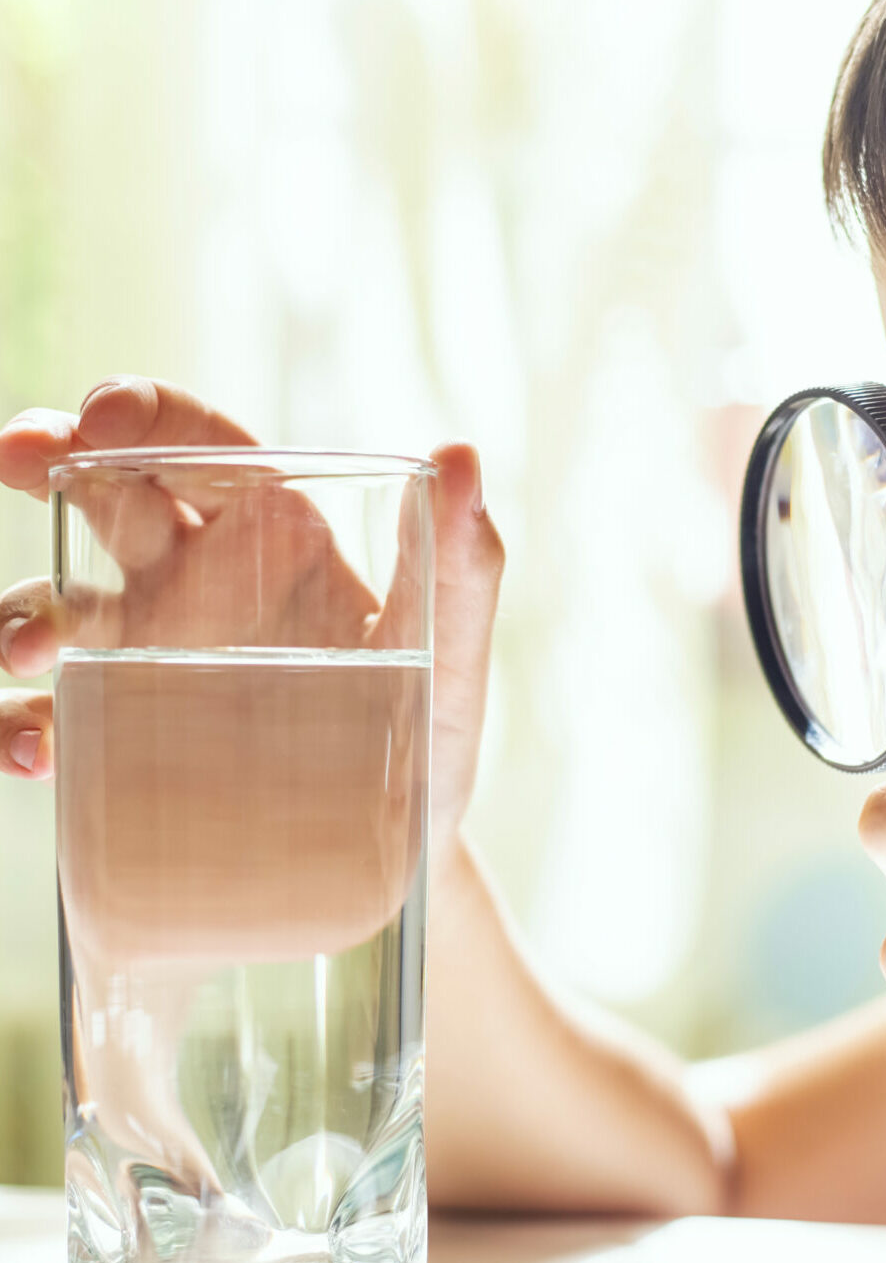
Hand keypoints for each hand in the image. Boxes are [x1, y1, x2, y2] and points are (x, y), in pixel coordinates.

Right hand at [0, 378, 502, 855]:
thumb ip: (461, 560)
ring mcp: (149, 657)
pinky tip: (32, 752)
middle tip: (21, 453)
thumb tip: (463, 453)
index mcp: (276, 534)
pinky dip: (18, 728)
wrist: (403, 848)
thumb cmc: (433, 729)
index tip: (105, 414)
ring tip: (30, 649)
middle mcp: (200, 580)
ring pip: (58, 606)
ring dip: (26, 613)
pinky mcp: (121, 737)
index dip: (148, 414)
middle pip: (109, 499)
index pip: (205, 449)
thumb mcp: (452, 652)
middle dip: (54, 462)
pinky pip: (47, 720)